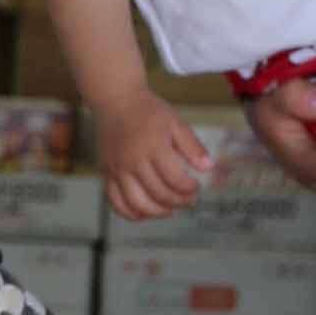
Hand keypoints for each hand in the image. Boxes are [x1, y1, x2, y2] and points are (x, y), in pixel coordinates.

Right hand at [98, 96, 215, 223]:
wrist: (116, 100)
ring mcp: (117, 169)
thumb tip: (208, 168)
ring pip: (137, 204)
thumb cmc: (148, 111)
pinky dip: (130, 213)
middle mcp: (133, 161)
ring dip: (157, 212)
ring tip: (170, 210)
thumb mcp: (176, 122)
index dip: (190, 189)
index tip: (196, 187)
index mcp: (153, 147)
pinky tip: (145, 213)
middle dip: (178, 201)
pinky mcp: (106, 174)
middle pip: (158, 194)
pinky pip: (115, 202)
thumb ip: (193, 146)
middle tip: (188, 200)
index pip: (175, 180)